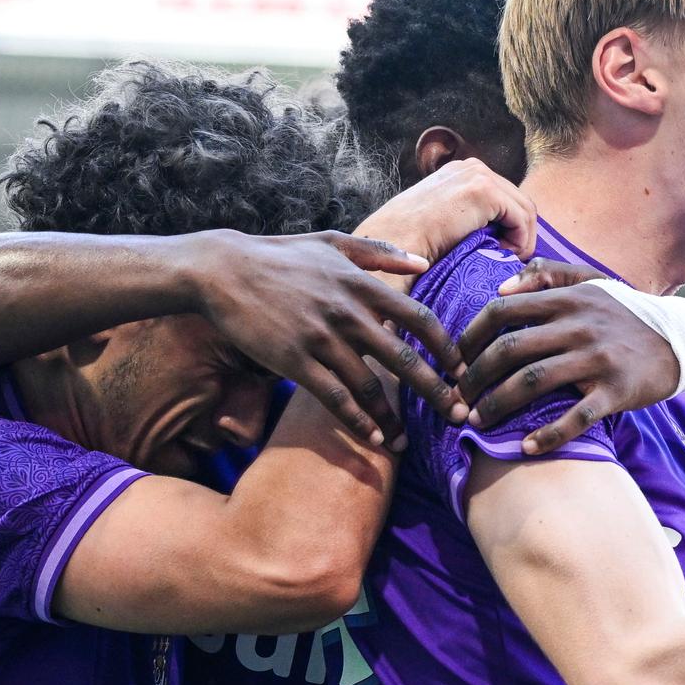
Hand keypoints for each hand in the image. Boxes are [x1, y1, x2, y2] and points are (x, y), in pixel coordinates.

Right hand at [193, 230, 462, 449]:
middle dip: (436, 391)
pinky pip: (334, 398)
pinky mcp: (293, 360)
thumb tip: (423, 264)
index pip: (419, 319)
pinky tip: (373, 438)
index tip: (462, 371)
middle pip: (404, 359)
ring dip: (393, 418)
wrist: (223, 271)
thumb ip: (380, 254)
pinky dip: (357, 422)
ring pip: (369, 387)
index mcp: (361, 285)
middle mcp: (347, 313)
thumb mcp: (333, 243)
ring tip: (408, 441)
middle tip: (459, 416)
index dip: (446, 348)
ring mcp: (320, 339)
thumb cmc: (280, 257)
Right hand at [357, 158, 537, 267]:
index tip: (499, 253)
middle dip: (519, 233)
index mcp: (460, 172)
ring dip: (521, 240)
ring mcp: (478, 175)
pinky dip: (520, 241)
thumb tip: (497, 237)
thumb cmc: (411, 244)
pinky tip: (501, 256)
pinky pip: (522, 218)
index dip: (510, 228)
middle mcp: (471, 167)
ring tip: (502, 261)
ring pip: (525, 209)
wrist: (392, 244)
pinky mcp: (484, 191)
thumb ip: (467, 219)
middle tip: (506, 259)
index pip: (504, 197)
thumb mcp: (444, 223)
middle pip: (519, 200)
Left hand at [453, 259, 682, 453]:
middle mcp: (578, 326)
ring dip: (498, 405)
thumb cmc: (626, 314)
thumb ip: (547, 275)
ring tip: (477, 422)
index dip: (470, 336)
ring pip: (533, 382)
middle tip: (458, 398)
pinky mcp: (616, 391)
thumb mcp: (592, 282)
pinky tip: (527, 447)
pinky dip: (548, 435)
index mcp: (567, 299)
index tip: (455, 359)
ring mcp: (597, 359)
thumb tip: (501, 283)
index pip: (503, 310)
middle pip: (509, 349)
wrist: (682, 342)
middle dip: (474, 377)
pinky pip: (576, 417)